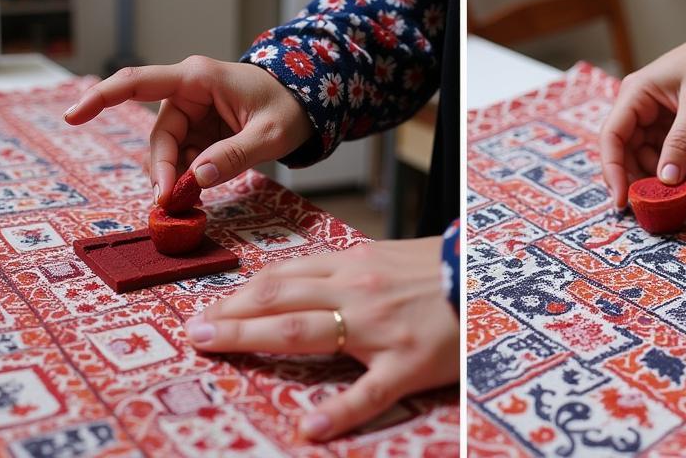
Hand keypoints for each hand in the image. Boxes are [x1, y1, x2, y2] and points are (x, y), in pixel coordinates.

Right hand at [63, 57, 309, 203]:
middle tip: (172, 203)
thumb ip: (235, 155)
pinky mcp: (199, 129)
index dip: (101, 97)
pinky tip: (199, 190)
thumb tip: (195, 178)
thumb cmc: (290, 106)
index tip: (73, 116)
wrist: (307, 101)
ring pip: (167, 152)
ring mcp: (192, 112)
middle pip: (158, 136)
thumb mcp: (271, 134)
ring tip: (193, 198)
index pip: (139, 82)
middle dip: (162, 170)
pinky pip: (181, 157)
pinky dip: (186, 177)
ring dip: (175, 177)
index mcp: (198, 78)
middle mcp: (188, 91)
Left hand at [184, 237, 458, 440]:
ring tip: (218, 349)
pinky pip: (368, 393)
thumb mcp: (389, 257)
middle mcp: (359, 291)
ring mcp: (380, 329)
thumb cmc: (439, 270)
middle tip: (195, 330)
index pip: (284, 277)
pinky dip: (338, 413)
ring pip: (306, 334)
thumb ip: (346, 272)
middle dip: (232, 315)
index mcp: (355, 265)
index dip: (242, 293)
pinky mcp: (408, 365)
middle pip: (281, 301)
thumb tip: (302, 285)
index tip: (211, 307)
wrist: (490, 278)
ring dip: (254, 340)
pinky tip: (309, 428)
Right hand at [599, 0, 685, 207]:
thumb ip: (681, 140)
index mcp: (634, 95)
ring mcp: (654, 118)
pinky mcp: (671, 126)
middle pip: (625, 152)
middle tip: (660, 204)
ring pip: (647, 158)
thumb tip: (665, 179)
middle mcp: (638, 108)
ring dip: (665, 178)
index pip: (612, 136)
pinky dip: (679, 170)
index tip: (621, 200)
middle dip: (641, 178)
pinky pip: (667, 156)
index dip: (612, 169)